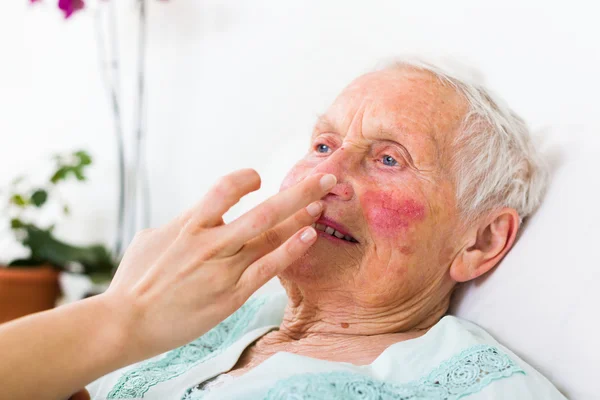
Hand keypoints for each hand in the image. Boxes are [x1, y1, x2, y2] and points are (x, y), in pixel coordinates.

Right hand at [101, 169, 335, 361]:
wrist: (125, 323)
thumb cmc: (135, 280)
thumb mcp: (152, 239)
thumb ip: (182, 223)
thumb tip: (200, 214)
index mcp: (188, 224)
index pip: (226, 188)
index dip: (246, 178)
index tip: (259, 178)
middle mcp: (209, 242)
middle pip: (263, 210)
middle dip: (299, 191)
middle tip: (326, 176)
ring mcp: (222, 269)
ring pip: (270, 236)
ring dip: (301, 217)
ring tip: (324, 202)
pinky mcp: (231, 296)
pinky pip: (267, 270)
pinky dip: (289, 251)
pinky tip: (309, 236)